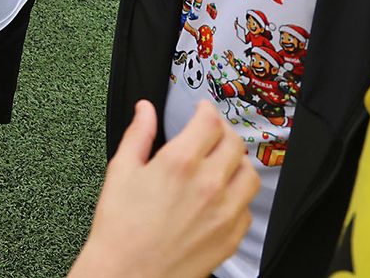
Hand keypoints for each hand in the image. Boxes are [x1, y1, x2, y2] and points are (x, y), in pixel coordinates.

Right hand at [68, 101, 258, 277]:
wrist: (129, 274)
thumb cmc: (120, 227)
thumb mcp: (121, 171)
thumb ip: (138, 134)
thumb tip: (145, 110)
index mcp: (180, 163)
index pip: (209, 121)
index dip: (206, 108)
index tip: (201, 109)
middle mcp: (209, 184)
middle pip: (234, 143)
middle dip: (223, 131)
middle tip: (211, 133)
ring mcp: (225, 212)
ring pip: (249, 174)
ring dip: (237, 162)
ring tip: (222, 163)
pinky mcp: (231, 236)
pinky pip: (247, 207)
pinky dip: (238, 195)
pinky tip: (220, 195)